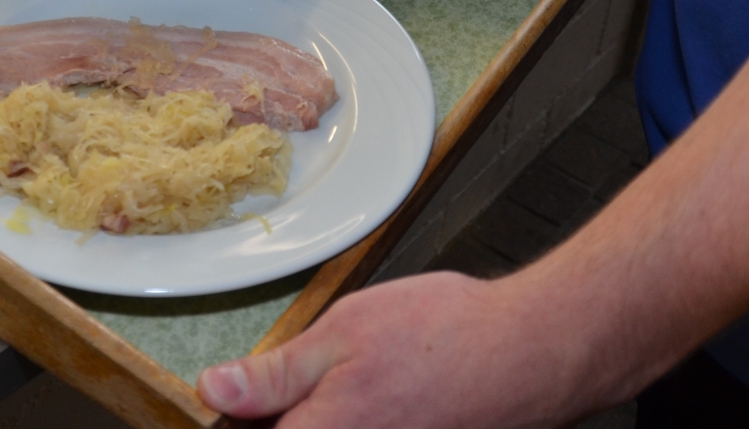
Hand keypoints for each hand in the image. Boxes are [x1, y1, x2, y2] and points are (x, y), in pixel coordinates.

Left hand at [197, 272, 595, 428]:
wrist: (532, 351)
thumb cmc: (446, 336)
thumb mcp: (344, 331)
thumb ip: (275, 373)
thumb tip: (216, 390)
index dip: (245, 415)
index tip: (239, 401)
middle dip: (292, 414)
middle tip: (310, 381)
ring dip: (329, 416)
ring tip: (353, 386)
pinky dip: (364, 417)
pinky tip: (384, 395)